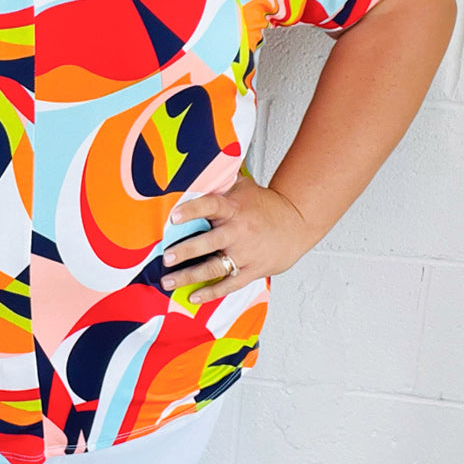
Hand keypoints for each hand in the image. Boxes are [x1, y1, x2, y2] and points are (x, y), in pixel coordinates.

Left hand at [161, 174, 314, 302]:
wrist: (297, 222)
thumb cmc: (265, 205)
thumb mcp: (244, 187)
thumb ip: (221, 181)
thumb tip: (196, 167)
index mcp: (234, 208)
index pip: (210, 206)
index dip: (191, 211)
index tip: (173, 217)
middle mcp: (238, 231)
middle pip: (208, 243)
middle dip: (185, 251)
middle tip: (166, 258)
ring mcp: (245, 253)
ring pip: (214, 268)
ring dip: (189, 276)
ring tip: (168, 281)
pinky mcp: (253, 270)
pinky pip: (229, 284)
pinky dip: (211, 292)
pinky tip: (194, 297)